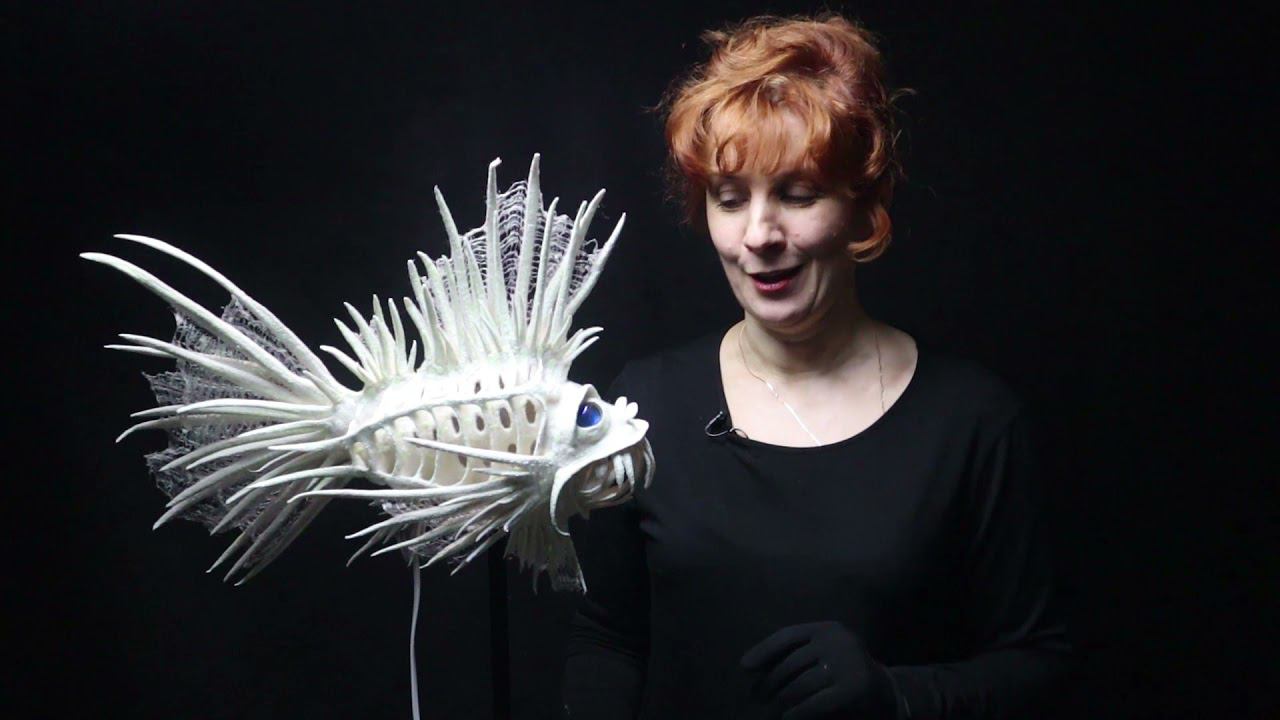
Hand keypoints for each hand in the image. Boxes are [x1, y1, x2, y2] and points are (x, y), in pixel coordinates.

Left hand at [740, 621, 898, 719]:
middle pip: (790, 663)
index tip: (744, 667)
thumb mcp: (824, 653)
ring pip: (800, 684)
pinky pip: (815, 702)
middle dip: (769, 682)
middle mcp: (837, 641)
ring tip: (771, 709)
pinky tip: (788, 718)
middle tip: (756, 696)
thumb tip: (754, 667)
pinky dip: (798, 712)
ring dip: (781, 699)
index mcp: (827, 628)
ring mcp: (847, 663)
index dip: (763, 650)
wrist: (887, 692)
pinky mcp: (853, 688)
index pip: (787, 635)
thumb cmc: (845, 672)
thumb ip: (798, 654)